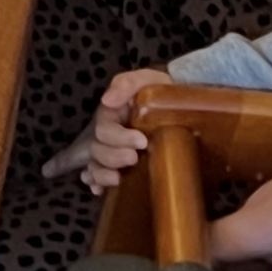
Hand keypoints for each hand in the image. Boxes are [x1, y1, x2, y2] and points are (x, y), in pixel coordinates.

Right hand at [41, 67, 169, 190]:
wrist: (177, 106)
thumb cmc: (161, 92)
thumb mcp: (147, 80)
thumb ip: (127, 84)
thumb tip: (107, 100)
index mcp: (111, 114)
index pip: (104, 128)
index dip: (118, 137)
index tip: (141, 141)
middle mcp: (107, 134)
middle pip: (97, 149)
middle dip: (113, 156)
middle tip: (134, 157)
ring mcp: (111, 151)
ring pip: (94, 165)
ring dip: (102, 174)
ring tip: (118, 178)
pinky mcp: (118, 166)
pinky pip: (96, 177)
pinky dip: (96, 184)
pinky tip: (101, 190)